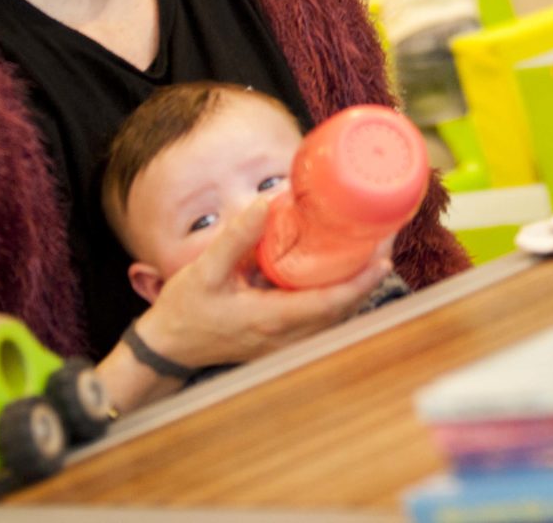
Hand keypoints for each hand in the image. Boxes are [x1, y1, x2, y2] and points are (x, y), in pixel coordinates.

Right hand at [132, 196, 389, 372]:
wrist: (168, 348)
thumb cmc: (185, 310)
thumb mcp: (205, 270)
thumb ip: (235, 239)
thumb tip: (262, 205)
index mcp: (270, 319)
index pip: (329, 304)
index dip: (360, 283)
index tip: (382, 259)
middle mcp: (285, 337)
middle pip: (341, 311)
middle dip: (366, 279)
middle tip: (385, 243)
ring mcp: (285, 343)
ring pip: (334, 318)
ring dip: (354, 289)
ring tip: (371, 253)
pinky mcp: (281, 341)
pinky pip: (320, 321)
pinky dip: (335, 298)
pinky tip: (338, 272)